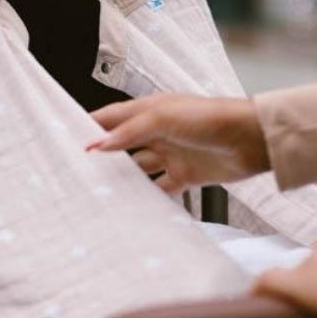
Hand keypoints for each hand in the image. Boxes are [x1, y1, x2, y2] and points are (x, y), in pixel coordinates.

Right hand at [87, 94, 269, 193]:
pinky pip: (161, 188)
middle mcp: (158, 132)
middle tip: (76, 172)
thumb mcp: (164, 118)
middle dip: (102, 157)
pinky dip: (148, 197)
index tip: (64, 140)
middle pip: (122, 145)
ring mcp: (172, 154)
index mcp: (150, 110)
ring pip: (139, 169)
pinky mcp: (187, 175)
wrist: (252, 139)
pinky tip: (133, 207)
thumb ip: (131, 132)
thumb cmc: (210, 118)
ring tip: (97, 194)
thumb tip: (97, 146)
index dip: (89, 128)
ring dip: (123, 180)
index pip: (111, 118)